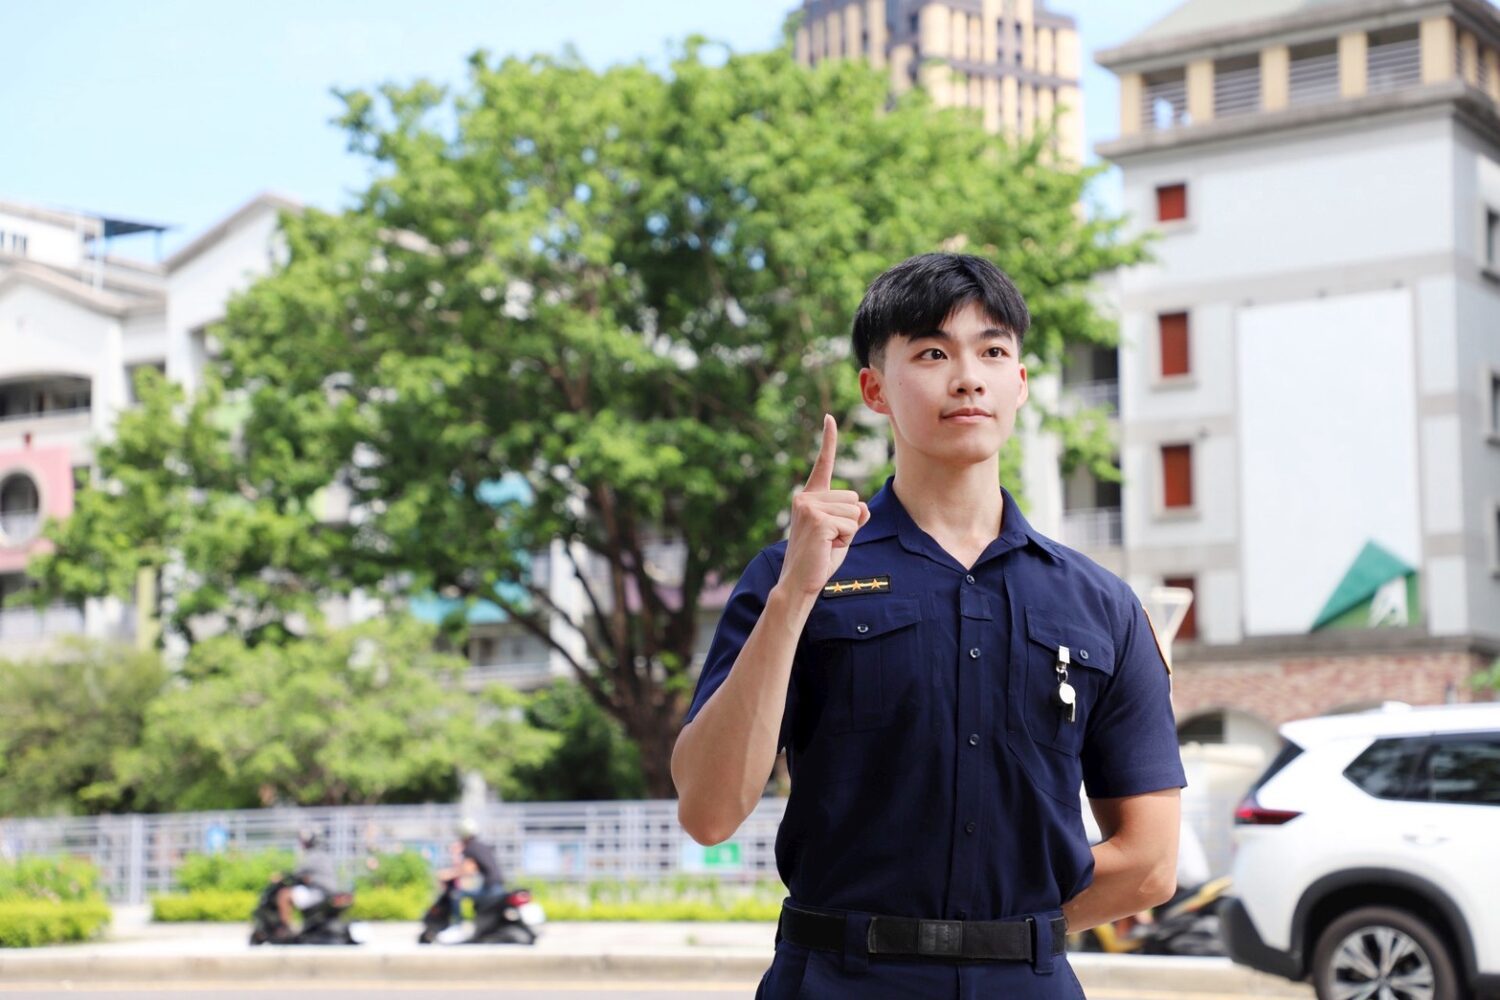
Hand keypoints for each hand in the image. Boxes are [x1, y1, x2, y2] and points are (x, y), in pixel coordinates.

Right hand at [779, 414, 869, 596]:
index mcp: (809, 496)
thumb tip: (862, 506)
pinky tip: (827, 547)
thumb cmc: (820, 558)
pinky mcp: (817, 519)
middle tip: (829, 539)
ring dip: (848, 532)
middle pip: (854, 498)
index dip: (828, 440)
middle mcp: (806, 497)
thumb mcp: (841, 532)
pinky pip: (852, 524)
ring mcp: (810, 507)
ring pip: (855, 511)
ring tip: (827, 543)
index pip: (823, 465)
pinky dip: (846, 539)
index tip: (830, 417)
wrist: (800, 583)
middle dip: (850, 522)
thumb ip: (853, 515)